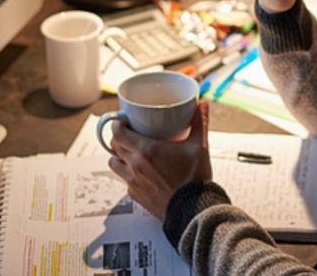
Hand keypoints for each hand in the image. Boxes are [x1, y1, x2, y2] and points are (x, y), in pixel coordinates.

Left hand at [108, 102, 211, 220]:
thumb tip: (202, 104)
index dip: (117, 125)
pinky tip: (141, 172)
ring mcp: (133, 182)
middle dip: (119, 138)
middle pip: (114, 147)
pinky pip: (124, 181)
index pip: (118, 134)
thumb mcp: (199, 147)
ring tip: (132, 153)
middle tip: (129, 133)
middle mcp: (135, 166)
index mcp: (147, 151)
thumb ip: (199, 122)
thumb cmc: (194, 180)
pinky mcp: (136, 195)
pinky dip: (128, 174)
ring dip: (119, 156)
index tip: (122, 120)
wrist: (193, 211)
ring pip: (114, 164)